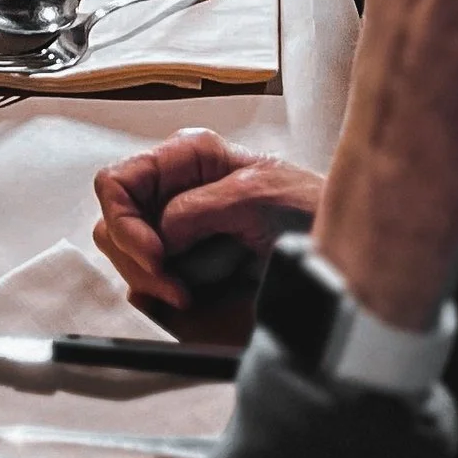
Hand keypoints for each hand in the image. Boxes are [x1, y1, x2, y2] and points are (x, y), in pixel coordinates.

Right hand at [93, 128, 320, 311]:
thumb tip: (158, 237)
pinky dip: (159, 296)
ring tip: (187, 295)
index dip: (124, 221)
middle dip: (135, 259)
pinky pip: (148, 282)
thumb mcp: (255, 197)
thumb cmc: (310, 209)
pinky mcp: (185, 265)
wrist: (343, 252)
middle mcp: (174, 190)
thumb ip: (199, 208)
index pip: (117, 182)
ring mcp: (177, 230)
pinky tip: (189, 299)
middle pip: (114, 223)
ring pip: (126, 256)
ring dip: (148, 281)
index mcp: (186, 158)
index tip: (154, 255)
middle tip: (173, 287)